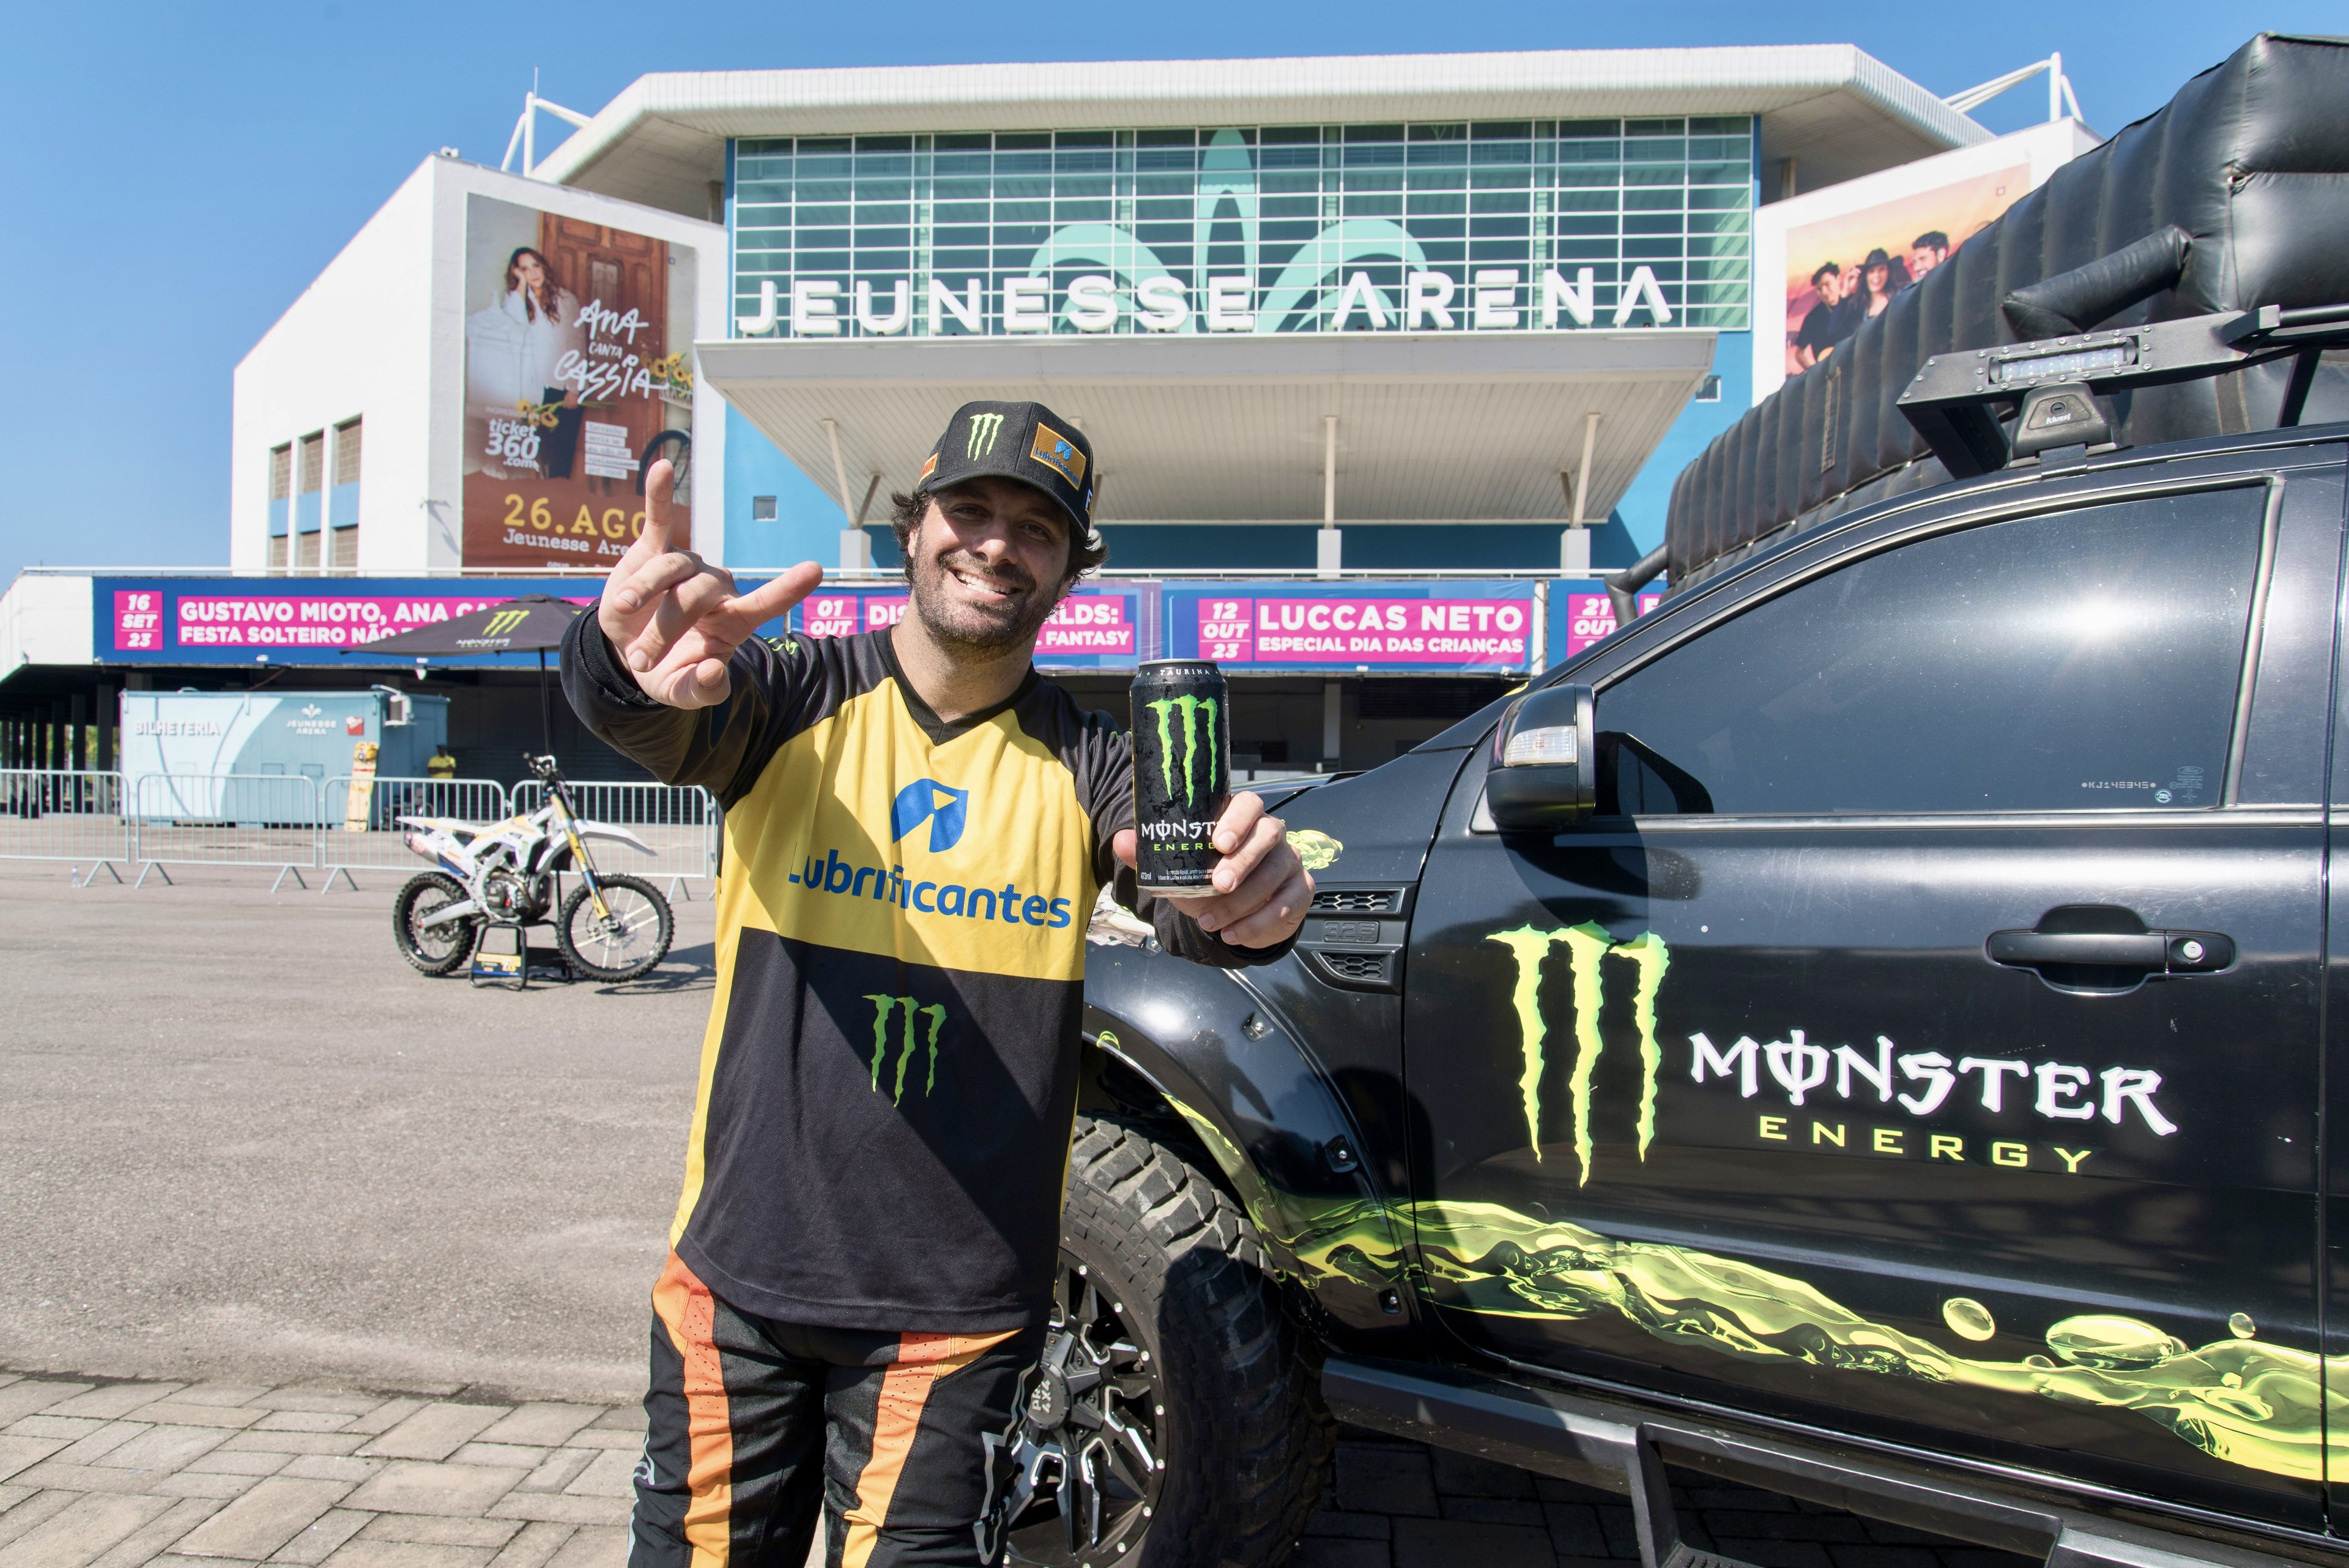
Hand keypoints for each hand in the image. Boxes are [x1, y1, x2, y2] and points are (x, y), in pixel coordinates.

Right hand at [599, 460, 821, 707]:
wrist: (628, 654)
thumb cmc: (668, 671)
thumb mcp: (684, 692)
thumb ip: (704, 691)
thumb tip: (714, 672)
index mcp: (732, 621)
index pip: (765, 603)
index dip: (787, 588)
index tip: (814, 569)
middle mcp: (715, 588)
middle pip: (695, 594)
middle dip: (664, 629)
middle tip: (642, 659)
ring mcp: (685, 565)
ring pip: (668, 569)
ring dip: (641, 596)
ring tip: (623, 621)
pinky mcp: (652, 550)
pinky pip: (658, 519)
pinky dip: (659, 494)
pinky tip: (660, 468)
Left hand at [1112, 792, 1312, 948]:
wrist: (1235, 916)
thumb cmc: (1207, 882)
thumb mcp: (1178, 870)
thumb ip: (1151, 855)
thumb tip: (1121, 841)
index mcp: (1242, 819)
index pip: (1250, 803)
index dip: (1238, 819)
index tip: (1219, 841)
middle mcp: (1271, 834)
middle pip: (1268, 835)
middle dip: (1243, 861)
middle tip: (1219, 885)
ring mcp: (1289, 861)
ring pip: (1275, 874)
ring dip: (1243, 902)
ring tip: (1212, 922)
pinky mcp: (1301, 890)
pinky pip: (1287, 904)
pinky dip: (1258, 923)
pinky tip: (1233, 933)